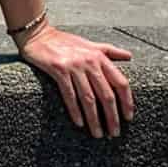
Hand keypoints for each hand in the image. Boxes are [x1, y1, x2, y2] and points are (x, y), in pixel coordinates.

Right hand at [18, 26, 134, 138]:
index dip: (127, 102)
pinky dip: (75, 111)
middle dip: (112, 117)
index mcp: (99, 56)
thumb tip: (130, 56)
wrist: (37, 33)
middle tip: (114, 133)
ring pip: (89, 98)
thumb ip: (109, 50)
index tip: (128, 117)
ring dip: (94, 119)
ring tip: (97, 133)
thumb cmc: (63, 41)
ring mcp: (74, 66)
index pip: (121, 82)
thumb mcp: (89, 44)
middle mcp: (89, 61)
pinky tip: (79, 122)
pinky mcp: (58, 70)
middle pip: (106, 95)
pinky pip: (69, 95)